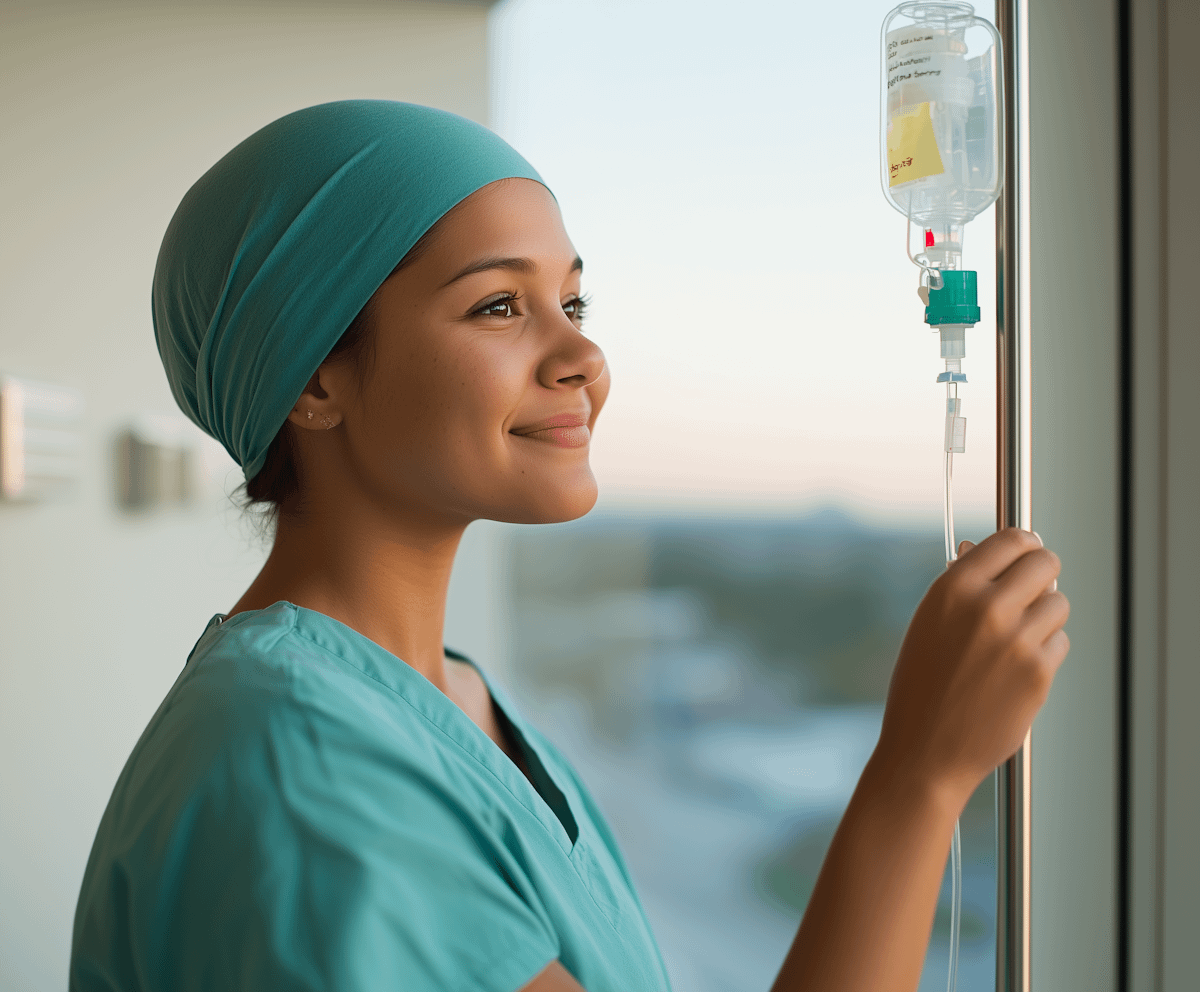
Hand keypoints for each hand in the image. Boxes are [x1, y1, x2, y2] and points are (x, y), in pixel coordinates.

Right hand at [872, 528, 1070, 810]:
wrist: (925, 751)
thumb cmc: (920, 688)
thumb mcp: (927, 625)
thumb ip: (960, 586)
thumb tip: (979, 548)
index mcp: (952, 589)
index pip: (1011, 539)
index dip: (1023, 544)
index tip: (1026, 552)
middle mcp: (986, 607)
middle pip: (1045, 562)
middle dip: (1042, 573)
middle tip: (1032, 588)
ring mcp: (1017, 640)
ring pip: (1058, 603)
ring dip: (1044, 615)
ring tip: (1015, 639)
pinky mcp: (1039, 672)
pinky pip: (1059, 642)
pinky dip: (1045, 651)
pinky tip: (1016, 669)